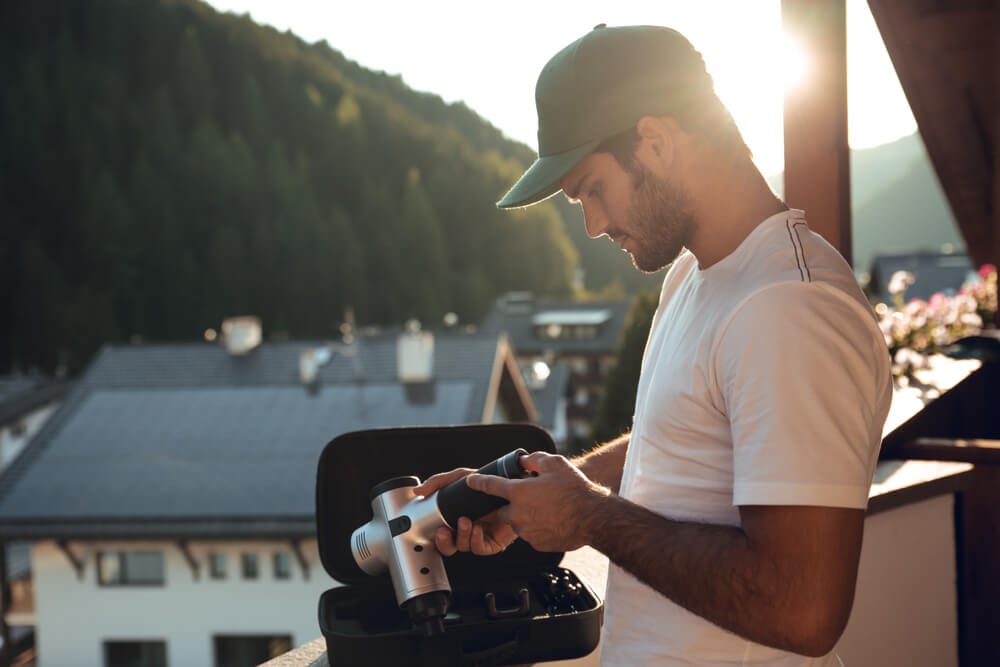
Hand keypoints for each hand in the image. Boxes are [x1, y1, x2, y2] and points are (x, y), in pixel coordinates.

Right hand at [412, 468, 517, 556]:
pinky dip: (476, 540)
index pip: (442, 535)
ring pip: (464, 546)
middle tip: (444, 531)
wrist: (514, 484)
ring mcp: (480, 536)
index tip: (436, 528)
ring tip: (465, 521)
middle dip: (444, 542)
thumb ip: (439, 482)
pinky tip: (477, 528)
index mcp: (457, 518)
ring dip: (462, 536)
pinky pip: (481, 548)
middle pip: (450, 546)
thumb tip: (418, 491)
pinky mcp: (494, 541)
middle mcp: (468, 529)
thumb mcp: (460, 478)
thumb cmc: (489, 482)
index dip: (437, 536)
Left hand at [466, 451, 610, 551]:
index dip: (478, 483)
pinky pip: (530, 535)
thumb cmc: (576, 489)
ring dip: (525, 517)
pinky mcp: (535, 544)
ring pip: (517, 524)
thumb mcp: (555, 464)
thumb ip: (535, 459)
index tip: (470, 482)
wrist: (593, 518)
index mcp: (518, 492)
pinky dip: (536, 529)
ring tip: (546, 510)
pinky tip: (552, 521)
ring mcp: (525, 531)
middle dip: (510, 506)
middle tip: (529, 500)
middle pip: (501, 511)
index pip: (489, 486)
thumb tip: (524, 459)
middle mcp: (517, 513)